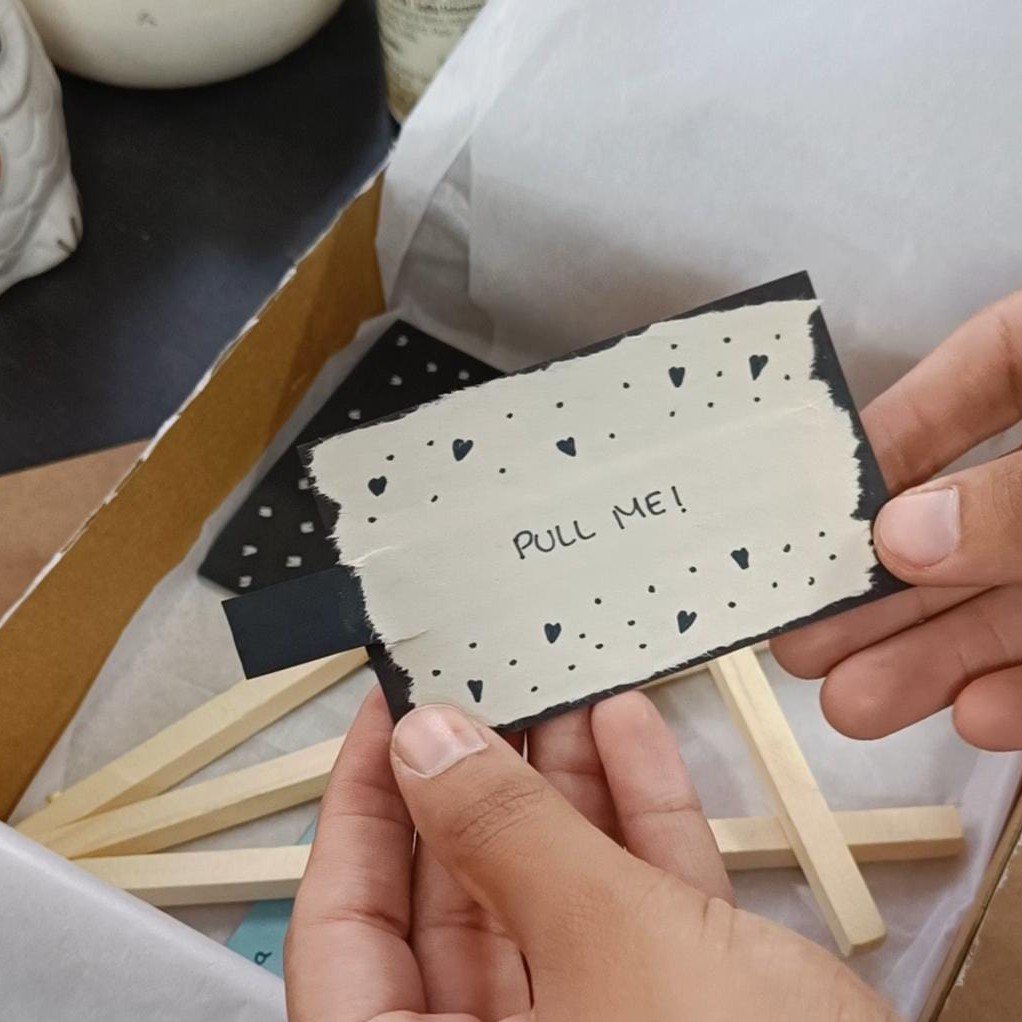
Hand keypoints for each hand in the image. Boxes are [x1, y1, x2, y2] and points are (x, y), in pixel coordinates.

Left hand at [285, 689, 894, 1020]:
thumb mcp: (612, 949)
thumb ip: (509, 841)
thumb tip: (427, 746)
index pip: (344, 928)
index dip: (356, 810)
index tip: (384, 716)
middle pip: (457, 897)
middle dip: (479, 777)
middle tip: (484, 689)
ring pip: (553, 891)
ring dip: (565, 784)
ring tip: (562, 693)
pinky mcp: (680, 1011)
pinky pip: (636, 903)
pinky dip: (637, 818)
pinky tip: (631, 737)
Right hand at [772, 291, 1021, 748]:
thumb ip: (1015, 496)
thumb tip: (902, 538)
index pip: (977, 380)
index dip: (892, 437)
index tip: (819, 502)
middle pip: (972, 519)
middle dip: (884, 589)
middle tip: (803, 641)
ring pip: (1013, 600)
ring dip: (935, 657)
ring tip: (855, 706)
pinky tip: (976, 716)